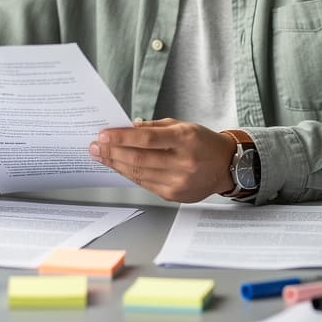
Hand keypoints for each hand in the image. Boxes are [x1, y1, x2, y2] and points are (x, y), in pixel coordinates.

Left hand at [88, 118, 236, 202]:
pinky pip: (144, 183)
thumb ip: (155, 128)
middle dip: (112, 152)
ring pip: (138, 173)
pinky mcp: (173, 195)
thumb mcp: (183, 126)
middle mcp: (182, 162)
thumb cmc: (203, 142)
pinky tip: (118, 166)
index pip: (147, 140)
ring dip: (116, 164)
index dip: (122, 138)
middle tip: (95, 146)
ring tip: (101, 156)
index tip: (104, 135)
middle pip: (139, 158)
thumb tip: (128, 128)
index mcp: (185, 139)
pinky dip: (128, 174)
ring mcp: (178, 181)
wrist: (225, 166)